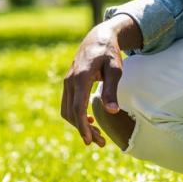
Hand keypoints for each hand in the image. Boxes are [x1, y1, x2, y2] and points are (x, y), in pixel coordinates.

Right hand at [60, 19, 127, 146]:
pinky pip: (68, 104)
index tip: (89, 140)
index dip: (82, 126)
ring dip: (79, 125)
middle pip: (71, 113)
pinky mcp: (69, 84)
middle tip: (101, 143)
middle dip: (83, 130)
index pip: (78, 107)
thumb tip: (112, 112)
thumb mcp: (115, 69)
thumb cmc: (109, 53)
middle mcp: (70, 81)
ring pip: (67, 110)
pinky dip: (76, 116)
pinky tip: (89, 120)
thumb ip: (112, 90)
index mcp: (81, 77)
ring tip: (97, 136)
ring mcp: (67, 82)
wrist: (98, 38)